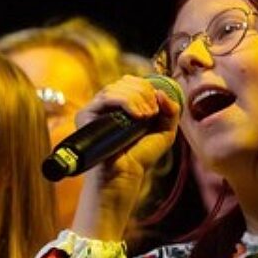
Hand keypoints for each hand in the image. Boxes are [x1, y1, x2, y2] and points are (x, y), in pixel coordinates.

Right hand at [70, 75, 181, 240]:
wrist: (124, 176)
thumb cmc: (141, 157)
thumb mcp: (165, 131)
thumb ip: (171, 110)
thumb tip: (160, 92)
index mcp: (121, 105)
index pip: (131, 81)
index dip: (147, 88)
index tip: (157, 107)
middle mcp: (106, 105)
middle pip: (125, 81)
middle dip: (144, 92)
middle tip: (152, 113)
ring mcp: (95, 109)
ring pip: (116, 87)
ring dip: (137, 97)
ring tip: (146, 117)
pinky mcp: (86, 115)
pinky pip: (106, 97)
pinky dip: (126, 101)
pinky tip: (138, 116)